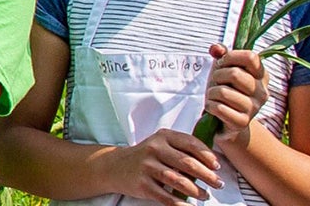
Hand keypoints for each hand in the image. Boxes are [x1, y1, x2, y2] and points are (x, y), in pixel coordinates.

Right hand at [108, 128, 222, 204]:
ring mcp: (147, 166)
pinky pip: (166, 197)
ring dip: (196, 191)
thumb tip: (211, 162)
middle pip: (188, 163)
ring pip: (179, 181)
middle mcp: (154, 149)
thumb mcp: (161, 144)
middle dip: (207, 176)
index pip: (190, 143)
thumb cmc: (147, 156)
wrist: (115, 166)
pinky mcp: (143, 184)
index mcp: (163, 136)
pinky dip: (181, 204)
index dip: (207, 156)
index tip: (217, 166)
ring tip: (205, 195)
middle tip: (218, 184)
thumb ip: (182, 148)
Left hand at [206, 43, 267, 145]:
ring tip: (215, 96)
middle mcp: (262, 92)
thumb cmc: (225, 88)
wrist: (225, 119)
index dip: (231, 57)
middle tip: (216, 82)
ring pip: (224, 92)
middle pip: (234, 74)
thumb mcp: (223, 68)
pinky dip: (210, 106)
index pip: (251, 57)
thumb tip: (216, 49)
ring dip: (212, 92)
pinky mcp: (242, 122)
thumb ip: (221, 54)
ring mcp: (253, 109)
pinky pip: (219, 108)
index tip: (223, 63)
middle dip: (217, 75)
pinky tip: (214, 107)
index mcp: (262, 76)